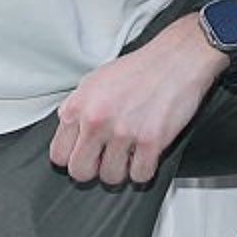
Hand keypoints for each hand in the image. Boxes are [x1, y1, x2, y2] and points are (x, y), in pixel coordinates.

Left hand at [49, 25, 224, 188]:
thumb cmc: (140, 68)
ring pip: (110, 177)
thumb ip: (78, 106)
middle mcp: (96, 121)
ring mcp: (123, 132)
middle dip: (93, 170)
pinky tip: (146, 157)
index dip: (72, 157)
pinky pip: (140, 175)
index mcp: (78, 107)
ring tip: (128, 157)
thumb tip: (69, 128)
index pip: (58, 154)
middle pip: (80, 171)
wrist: (177, 59)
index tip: (84, 155)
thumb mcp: (95, 80)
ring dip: (121, 171)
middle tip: (105, 161)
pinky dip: (144, 170)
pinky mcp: (151, 141)